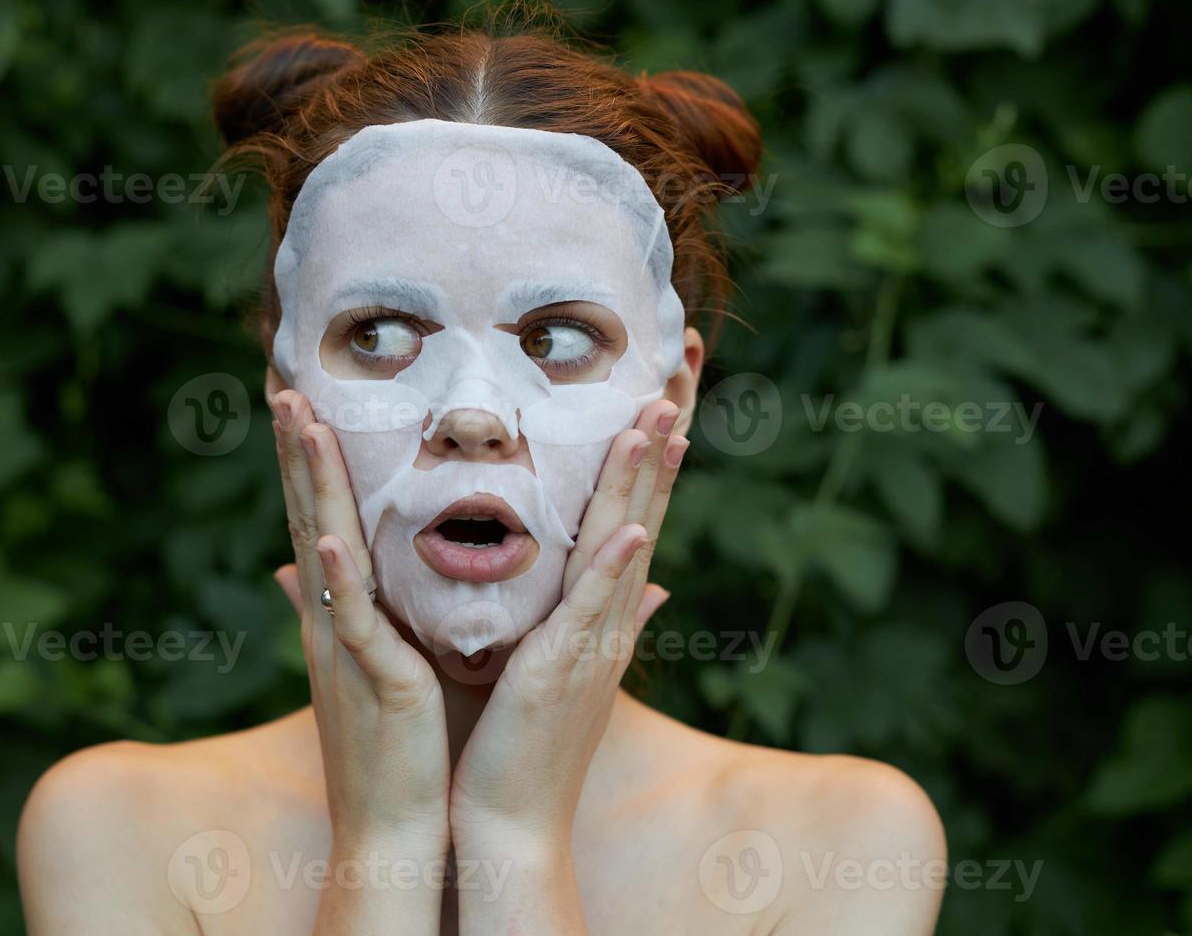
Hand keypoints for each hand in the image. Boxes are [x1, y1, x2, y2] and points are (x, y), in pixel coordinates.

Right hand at [270, 386, 451, 865]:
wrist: (395, 828)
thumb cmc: (399, 748)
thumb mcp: (382, 665)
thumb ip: (376, 613)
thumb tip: (356, 575)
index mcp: (342, 614)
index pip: (321, 518)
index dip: (310, 459)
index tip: (303, 398)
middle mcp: (331, 620)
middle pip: (308, 515)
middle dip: (297, 447)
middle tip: (284, 378)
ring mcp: (344, 646)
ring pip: (320, 549)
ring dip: (308, 483)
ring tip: (300, 419)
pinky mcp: (372, 680)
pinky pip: (350, 622)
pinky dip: (334, 579)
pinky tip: (324, 537)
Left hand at [448, 400, 687, 857]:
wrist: (511, 819)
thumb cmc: (523, 739)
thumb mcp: (558, 660)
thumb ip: (591, 611)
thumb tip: (641, 580)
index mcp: (603, 611)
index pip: (634, 512)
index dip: (652, 453)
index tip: (664, 391)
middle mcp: (610, 618)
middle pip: (643, 511)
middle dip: (661, 441)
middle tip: (680, 372)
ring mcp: (594, 643)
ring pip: (626, 547)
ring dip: (643, 483)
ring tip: (658, 418)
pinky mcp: (564, 672)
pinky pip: (594, 612)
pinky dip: (614, 570)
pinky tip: (630, 530)